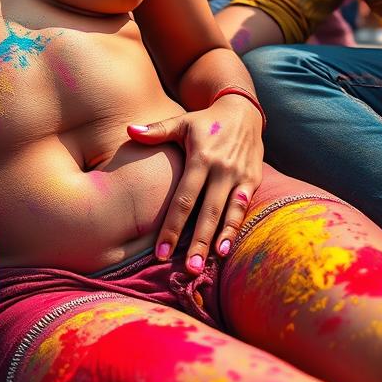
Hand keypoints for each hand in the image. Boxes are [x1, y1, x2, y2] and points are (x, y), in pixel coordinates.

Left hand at [127, 93, 263, 271]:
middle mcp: (221, 170)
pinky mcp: (252, 181)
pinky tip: (226, 251)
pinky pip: (243, 209)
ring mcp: (239, 177)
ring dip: (216, 242)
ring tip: (204, 267)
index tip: (159, 252)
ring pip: (226, 215)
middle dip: (195, 243)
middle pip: (206, 213)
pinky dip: (235, 230)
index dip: (171, 227)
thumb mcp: (181, 122)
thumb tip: (128, 130)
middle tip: (186, 271)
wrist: (242, 111)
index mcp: (200, 158)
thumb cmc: (204, 121)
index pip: (183, 199)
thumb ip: (156, 130)